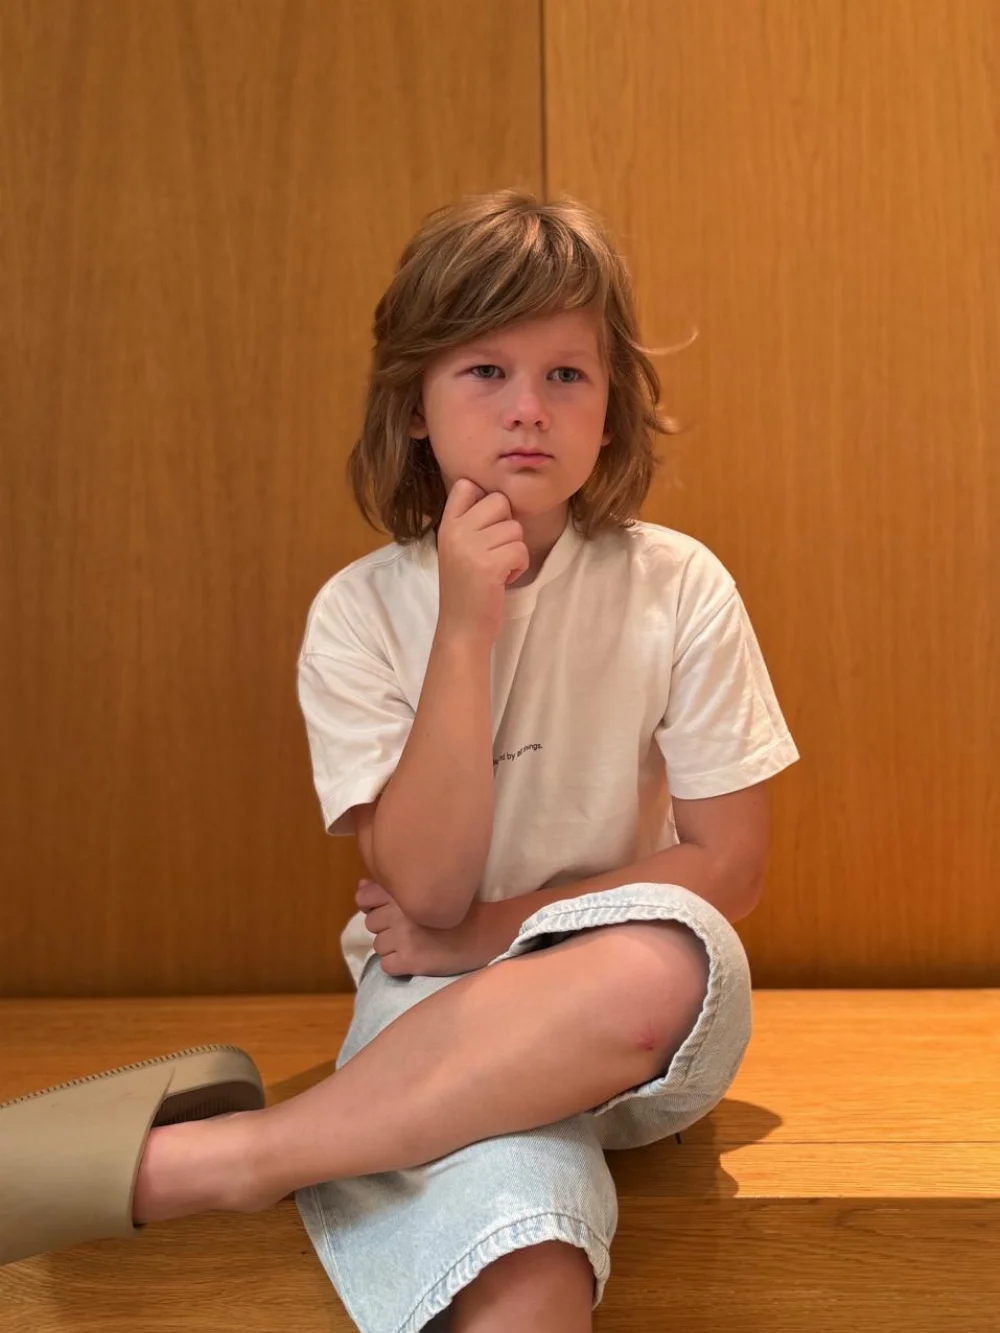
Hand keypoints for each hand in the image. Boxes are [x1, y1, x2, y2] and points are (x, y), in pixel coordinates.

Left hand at [355, 879, 508, 976]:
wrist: (486, 932)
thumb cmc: (459, 908)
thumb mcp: (428, 890)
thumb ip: (391, 889)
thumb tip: (360, 888)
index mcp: (403, 890)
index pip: (365, 898)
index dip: (373, 905)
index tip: (391, 910)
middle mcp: (399, 912)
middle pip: (371, 924)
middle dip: (386, 927)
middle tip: (412, 928)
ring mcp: (403, 937)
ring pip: (378, 946)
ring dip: (393, 947)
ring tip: (418, 943)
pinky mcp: (409, 960)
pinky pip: (387, 966)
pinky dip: (398, 965)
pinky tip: (417, 958)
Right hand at [436, 479, 529, 643]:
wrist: (461, 629)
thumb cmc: (466, 589)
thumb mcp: (458, 549)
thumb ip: (470, 523)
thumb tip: (500, 497)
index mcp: (447, 525)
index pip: (467, 485)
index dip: (486, 499)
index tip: (486, 525)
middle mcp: (455, 532)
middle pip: (500, 502)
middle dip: (507, 527)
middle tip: (495, 551)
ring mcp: (471, 548)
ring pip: (515, 528)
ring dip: (514, 550)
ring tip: (498, 569)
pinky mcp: (489, 565)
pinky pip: (520, 549)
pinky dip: (519, 566)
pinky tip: (504, 579)